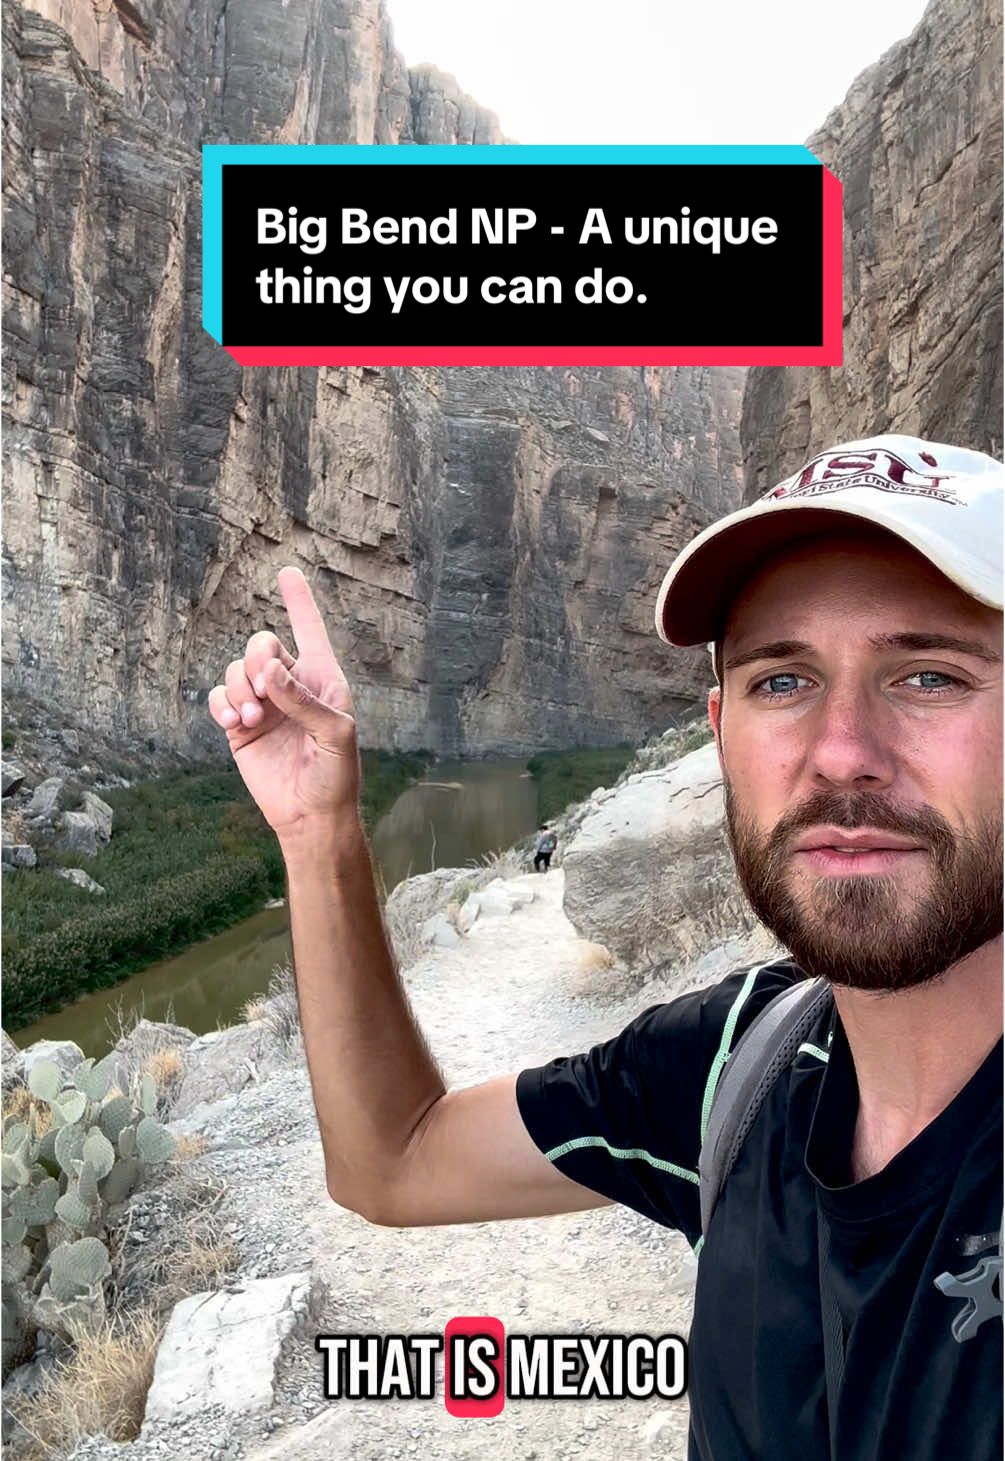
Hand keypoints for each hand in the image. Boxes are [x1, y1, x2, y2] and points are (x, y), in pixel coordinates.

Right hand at [208, 567, 359, 840]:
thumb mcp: (335, 734)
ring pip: (236, 669)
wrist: (310, 815)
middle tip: (263, 690)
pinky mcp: (239, 726)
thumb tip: (271, 670)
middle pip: (261, 644)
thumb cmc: (335, 773)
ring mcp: (263, 705)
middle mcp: (291, 686)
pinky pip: (220, 696)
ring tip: (249, 719)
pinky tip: (232, 722)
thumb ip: (303, 699)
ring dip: (238, 688)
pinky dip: (221, 703)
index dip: (298, 600)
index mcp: (322, 679)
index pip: (309, 630)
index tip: (287, 571)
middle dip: (256, 659)